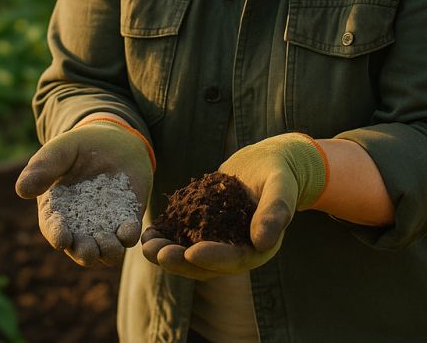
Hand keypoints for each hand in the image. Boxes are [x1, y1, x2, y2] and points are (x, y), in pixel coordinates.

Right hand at [15, 119, 153, 267]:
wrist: (113, 139)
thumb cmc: (78, 146)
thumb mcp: (59, 151)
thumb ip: (42, 168)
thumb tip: (22, 190)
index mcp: (56, 212)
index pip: (54, 229)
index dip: (57, 235)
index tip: (61, 238)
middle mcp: (79, 226)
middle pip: (80, 249)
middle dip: (83, 252)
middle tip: (88, 250)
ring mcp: (105, 225)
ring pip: (105, 252)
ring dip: (107, 252)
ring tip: (109, 242)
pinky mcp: (127, 219)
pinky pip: (128, 236)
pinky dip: (129, 236)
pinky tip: (129, 230)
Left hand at [141, 133, 325, 279]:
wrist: (270, 163)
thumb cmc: (279, 173)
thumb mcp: (281, 187)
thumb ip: (275, 211)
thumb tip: (263, 242)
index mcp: (258, 248)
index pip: (234, 258)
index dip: (213, 257)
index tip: (191, 253)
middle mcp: (238, 250)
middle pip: (207, 264)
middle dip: (180, 261)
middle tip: (157, 253)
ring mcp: (221, 240)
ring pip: (191, 254)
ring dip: (168, 253)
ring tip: (145, 246)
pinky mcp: (207, 228)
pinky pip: (185, 237)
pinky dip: (168, 236)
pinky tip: (149, 231)